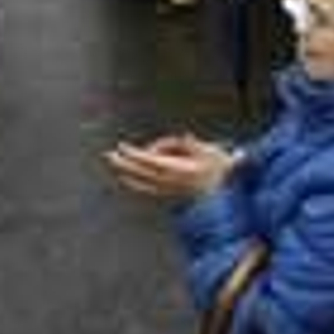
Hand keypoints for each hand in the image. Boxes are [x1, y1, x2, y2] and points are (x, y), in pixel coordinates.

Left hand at [105, 134, 240, 202]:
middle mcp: (170, 182)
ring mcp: (169, 191)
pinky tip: (127, 179)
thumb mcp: (210, 151)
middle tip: (108, 155)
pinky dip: (135, 183)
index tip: (122, 147)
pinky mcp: (169, 195)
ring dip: (127, 172)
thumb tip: (182, 136)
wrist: (226, 197)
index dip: (134, 154)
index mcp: (178, 170)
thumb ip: (191, 145)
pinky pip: (147, 189)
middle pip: (141, 172)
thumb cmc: (220, 170)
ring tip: (115, 162)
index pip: (150, 160)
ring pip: (142, 182)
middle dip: (124, 163)